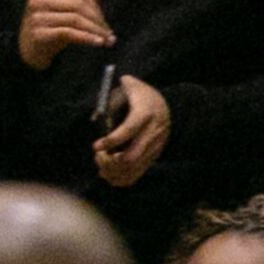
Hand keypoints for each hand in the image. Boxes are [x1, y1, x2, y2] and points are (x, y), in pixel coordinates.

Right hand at [16, 0, 113, 71]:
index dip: (98, 10)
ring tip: (107, 41)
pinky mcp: (39, 34)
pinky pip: (69, 33)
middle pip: (79, 6)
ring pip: (76, 19)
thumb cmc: (49, 30)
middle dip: (98, 21)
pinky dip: (86, 38)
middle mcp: (38, 1)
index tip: (106, 25)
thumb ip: (82, 0)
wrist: (28, 53)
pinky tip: (97, 43)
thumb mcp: (65, 13)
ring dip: (95, 31)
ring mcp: (37, 17)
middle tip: (109, 35)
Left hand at [91, 73, 169, 188]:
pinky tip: (108, 173)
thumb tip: (95, 118)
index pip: (129, 130)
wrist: (167, 104)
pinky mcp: (154, 156)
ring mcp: (155, 147)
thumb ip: (112, 98)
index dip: (112, 140)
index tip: (95, 146)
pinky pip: (138, 172)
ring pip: (134, 167)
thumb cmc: (141, 95)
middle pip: (131, 156)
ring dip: (113, 170)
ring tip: (100, 163)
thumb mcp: (129, 87)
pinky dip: (121, 177)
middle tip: (98, 155)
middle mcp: (153, 132)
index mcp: (145, 113)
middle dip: (110, 160)